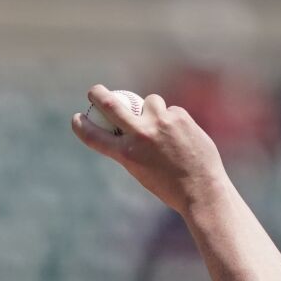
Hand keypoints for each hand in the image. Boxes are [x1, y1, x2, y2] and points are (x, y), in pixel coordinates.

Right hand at [71, 84, 226, 214]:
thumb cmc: (170, 186)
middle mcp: (140, 136)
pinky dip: (174, 120)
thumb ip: (132, 147)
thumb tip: (129, 123)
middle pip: (112, 105)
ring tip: (163, 128)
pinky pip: (171, 111)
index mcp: (126, 155)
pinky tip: (183, 138)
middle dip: (98, 94)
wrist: (202, 189)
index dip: (81, 125)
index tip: (77, 118)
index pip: (94, 136)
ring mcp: (161, 123)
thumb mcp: (141, 170)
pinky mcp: (180, 116)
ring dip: (152, 109)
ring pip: (150, 101)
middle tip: (94, 91)